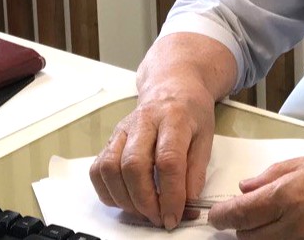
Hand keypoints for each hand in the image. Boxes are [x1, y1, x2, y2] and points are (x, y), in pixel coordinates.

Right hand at [88, 83, 215, 228]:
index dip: (170, 194)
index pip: (168, 160)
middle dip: (145, 201)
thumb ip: (197, 169)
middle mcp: (144, 122)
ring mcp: (123, 130)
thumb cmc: (191, 111)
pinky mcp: (110, 139)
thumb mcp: (206, 135)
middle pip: (134, 165)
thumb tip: (188, 202)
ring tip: (144, 211)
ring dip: (125, 199)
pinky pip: (98, 169)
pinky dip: (108, 192)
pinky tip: (126, 199)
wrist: (172, 85)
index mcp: (174, 118)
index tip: (174, 216)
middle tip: (159, 217)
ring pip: (110, 168)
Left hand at [209, 142, 303, 238]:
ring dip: (263, 238)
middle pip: (248, 239)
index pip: (238, 216)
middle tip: (247, 216)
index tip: (218, 214)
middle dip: (243, 228)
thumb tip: (248, 185)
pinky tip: (295, 233)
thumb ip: (278, 173)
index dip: (222, 216)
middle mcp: (296, 228)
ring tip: (271, 224)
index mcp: (290, 196)